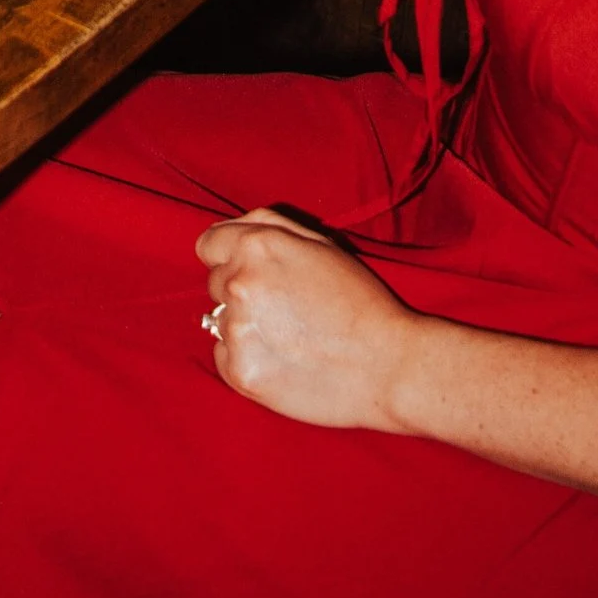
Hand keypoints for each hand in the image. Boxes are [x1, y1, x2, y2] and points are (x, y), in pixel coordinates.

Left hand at [197, 208, 423, 432]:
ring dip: (245, 327)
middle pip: (215, 283)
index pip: (208, 245)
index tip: (252, 274)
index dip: (229, 257)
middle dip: (242, 291)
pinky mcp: (240, 372)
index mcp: (257, 246)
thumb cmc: (360, 300)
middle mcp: (239, 283)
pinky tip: (283, 361)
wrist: (388, 365)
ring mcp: (237, 329)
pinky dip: (245, 359)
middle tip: (286, 309)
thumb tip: (227, 230)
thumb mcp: (320, 244)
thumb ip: (266, 225)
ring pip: (219, 321)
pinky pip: (223, 357)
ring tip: (290, 338)